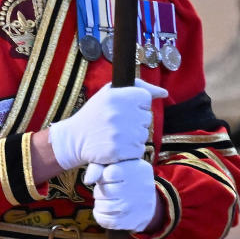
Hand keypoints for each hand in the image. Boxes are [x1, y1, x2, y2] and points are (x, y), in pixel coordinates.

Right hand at [48, 79, 166, 169]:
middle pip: (146, 118)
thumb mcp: (109, 93)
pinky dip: (130, 150)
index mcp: (116, 95)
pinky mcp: (120, 151)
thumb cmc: (94, 114)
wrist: (74, 138)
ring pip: (144, 135)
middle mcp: (118, 113)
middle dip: (135, 121)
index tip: (123, 109)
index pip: (145, 98)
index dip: (137, 104)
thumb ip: (138, 87)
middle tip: (117, 123)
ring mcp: (119, 133)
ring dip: (133, 137)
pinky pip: (139, 150)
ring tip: (115, 135)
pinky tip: (116, 146)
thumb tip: (164, 93)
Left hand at [84, 160, 158, 231]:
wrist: (148, 200)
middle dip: (100, 190)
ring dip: (100, 202)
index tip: (107, 177)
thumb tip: (88, 180)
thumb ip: (99, 166)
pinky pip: (105, 220)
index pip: (109, 174)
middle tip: (106, 189)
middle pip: (105, 191)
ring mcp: (134, 207)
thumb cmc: (125, 177)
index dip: (103, 176)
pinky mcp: (130, 222)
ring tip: (106, 199)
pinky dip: (100, 215)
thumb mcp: (117, 164)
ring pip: (103, 206)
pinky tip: (105, 210)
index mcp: (135, 170)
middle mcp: (137, 190)